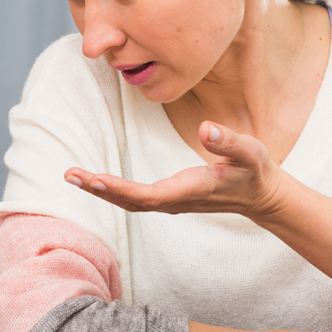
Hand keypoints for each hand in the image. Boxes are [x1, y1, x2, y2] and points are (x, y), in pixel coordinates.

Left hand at [64, 121, 286, 220]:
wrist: (261, 197)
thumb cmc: (255, 171)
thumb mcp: (250, 152)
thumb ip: (228, 142)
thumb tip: (206, 129)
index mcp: (192, 190)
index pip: (150, 195)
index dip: (121, 189)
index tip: (96, 180)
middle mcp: (177, 201)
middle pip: (132, 202)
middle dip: (100, 190)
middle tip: (70, 176)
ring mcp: (172, 202)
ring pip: (130, 202)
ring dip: (102, 190)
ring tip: (73, 177)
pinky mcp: (170, 199)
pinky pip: (135, 199)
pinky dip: (112, 190)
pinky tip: (95, 181)